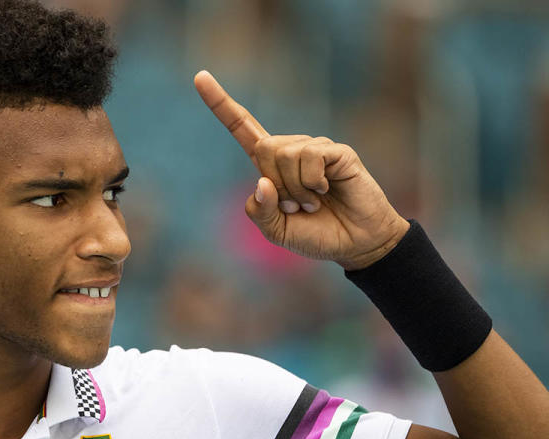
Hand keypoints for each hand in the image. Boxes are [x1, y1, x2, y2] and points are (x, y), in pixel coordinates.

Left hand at [193, 70, 409, 269]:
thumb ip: (260, 211)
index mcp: (270, 165)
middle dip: (276, 184)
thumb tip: (262, 181)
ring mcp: (316, 148)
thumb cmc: (317, 235)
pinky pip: (311, 157)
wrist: (356, 243)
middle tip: (296, 206)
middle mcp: (291, 150)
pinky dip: (313, 183)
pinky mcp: (338, 152)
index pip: (241, 127)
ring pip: (285, 155)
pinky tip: (327, 190)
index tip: (199, 77)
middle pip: (263, 147)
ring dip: (296, 190)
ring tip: (313, 203)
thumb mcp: (276, 231)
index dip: (220, 104)